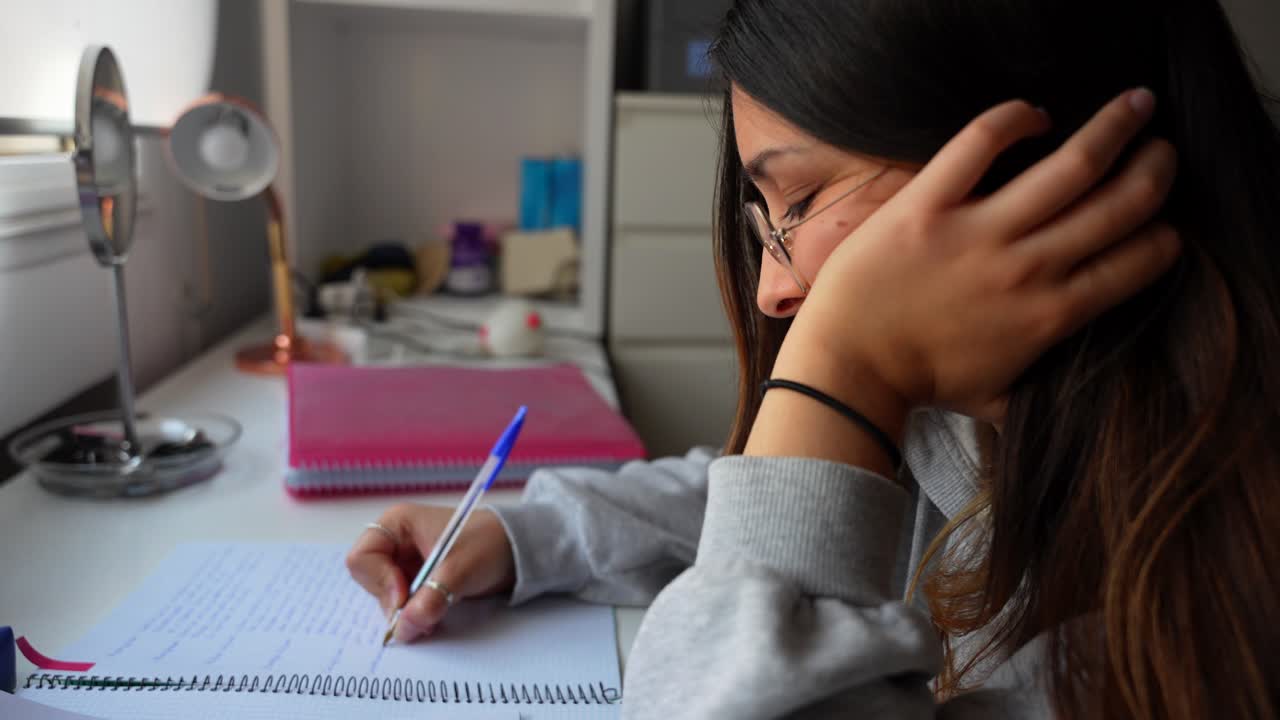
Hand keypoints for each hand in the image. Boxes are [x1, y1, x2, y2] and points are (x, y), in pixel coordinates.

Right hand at [346, 504, 515, 643]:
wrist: (519, 549)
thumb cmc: (490, 544)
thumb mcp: (461, 570)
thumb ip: (431, 598)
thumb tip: (404, 629)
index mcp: (397, 523)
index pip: (361, 558)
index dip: (379, 582)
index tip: (404, 599)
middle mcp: (395, 541)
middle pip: (371, 581)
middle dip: (393, 601)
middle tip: (420, 615)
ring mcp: (404, 562)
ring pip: (385, 596)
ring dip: (406, 611)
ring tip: (433, 613)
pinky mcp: (416, 580)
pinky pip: (402, 603)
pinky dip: (414, 613)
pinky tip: (433, 615)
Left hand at [783, 88, 1180, 427]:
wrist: (848, 368)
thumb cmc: (920, 383)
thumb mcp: (999, 400)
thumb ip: (1043, 387)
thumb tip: (1077, 389)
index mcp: (1053, 314)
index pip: (1141, 260)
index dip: (1164, 233)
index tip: (1161, 217)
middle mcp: (1029, 269)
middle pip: (1123, 203)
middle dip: (1157, 169)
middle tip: (1161, 149)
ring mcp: (979, 233)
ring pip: (1074, 164)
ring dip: (1115, 126)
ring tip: (1135, 105)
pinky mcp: (928, 205)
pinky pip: (982, 141)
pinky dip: (1016, 117)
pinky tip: (1033, 114)